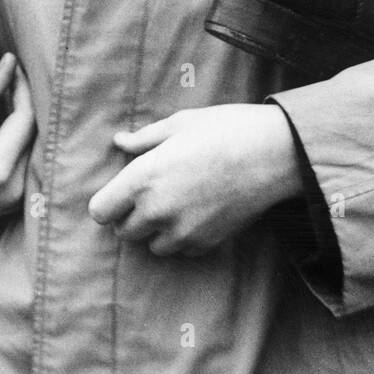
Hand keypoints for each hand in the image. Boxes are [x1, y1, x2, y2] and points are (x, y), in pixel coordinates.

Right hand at [0, 52, 34, 242]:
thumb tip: (10, 62)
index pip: (25, 118)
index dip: (22, 89)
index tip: (13, 66)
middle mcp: (15, 188)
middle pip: (33, 134)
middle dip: (25, 104)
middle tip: (13, 77)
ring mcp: (14, 200)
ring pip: (32, 149)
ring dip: (24, 123)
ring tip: (11, 96)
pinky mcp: (10, 205)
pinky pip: (24, 165)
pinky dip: (18, 143)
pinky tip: (6, 126)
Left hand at [88, 103, 302, 257]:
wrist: (273, 154)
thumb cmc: (224, 129)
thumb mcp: (179, 124)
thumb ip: (144, 138)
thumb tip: (120, 141)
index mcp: (142, 178)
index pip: (100, 211)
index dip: (108, 202)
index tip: (121, 192)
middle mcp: (156, 211)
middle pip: (123, 232)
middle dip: (131, 216)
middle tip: (151, 194)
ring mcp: (182, 231)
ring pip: (152, 245)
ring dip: (157, 230)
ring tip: (177, 203)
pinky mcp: (206, 243)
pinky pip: (182, 249)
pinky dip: (183, 237)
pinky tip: (199, 211)